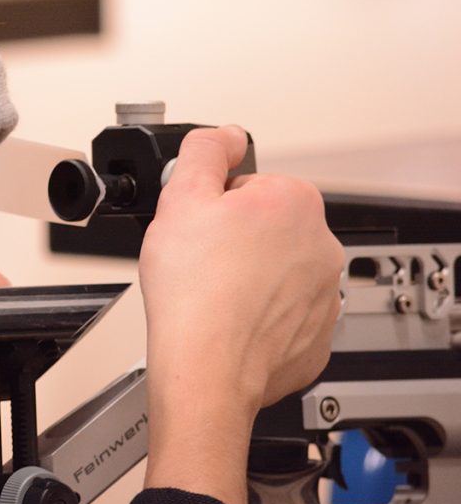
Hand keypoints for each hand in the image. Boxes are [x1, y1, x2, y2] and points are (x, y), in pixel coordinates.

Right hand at [138, 125, 342, 503]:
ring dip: (247, 278)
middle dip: (233, 240)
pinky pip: (283, 314)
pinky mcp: (315, 335)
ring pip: (275, 271)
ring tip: (213, 295)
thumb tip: (223, 134)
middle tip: (200, 263)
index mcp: (293, 201)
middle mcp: (321, 244)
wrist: (206, 369)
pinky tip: (230, 321)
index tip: (197, 229)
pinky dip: (259, 316)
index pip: (248, 185)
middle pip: (265, 227)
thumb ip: (204, 151)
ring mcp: (323, 293)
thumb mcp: (180, 197)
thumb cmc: (193, 293)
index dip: (213, 205)